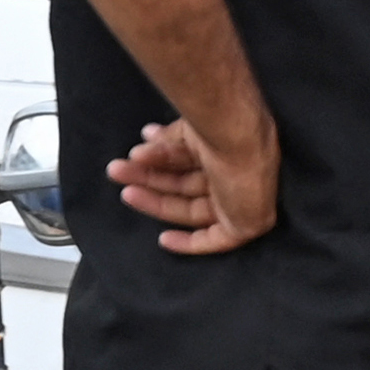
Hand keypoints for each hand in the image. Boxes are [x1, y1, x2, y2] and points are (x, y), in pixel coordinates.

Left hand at [109, 112, 277, 256]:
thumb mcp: (246, 224)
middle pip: (184, 193)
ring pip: (175, 167)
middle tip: (127, 189)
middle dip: (152, 191)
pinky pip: (174, 140)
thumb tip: (210, 237)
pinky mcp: (203, 131)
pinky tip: (146, 138)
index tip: (163, 239)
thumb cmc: (244, 176)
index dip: (189, 239)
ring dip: (147, 166)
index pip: (212, 227)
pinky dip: (157, 141)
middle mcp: (231, 181)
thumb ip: (227, 235)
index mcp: (245, 204)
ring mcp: (216, 155)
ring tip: (124, 164)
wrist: (236, 130)